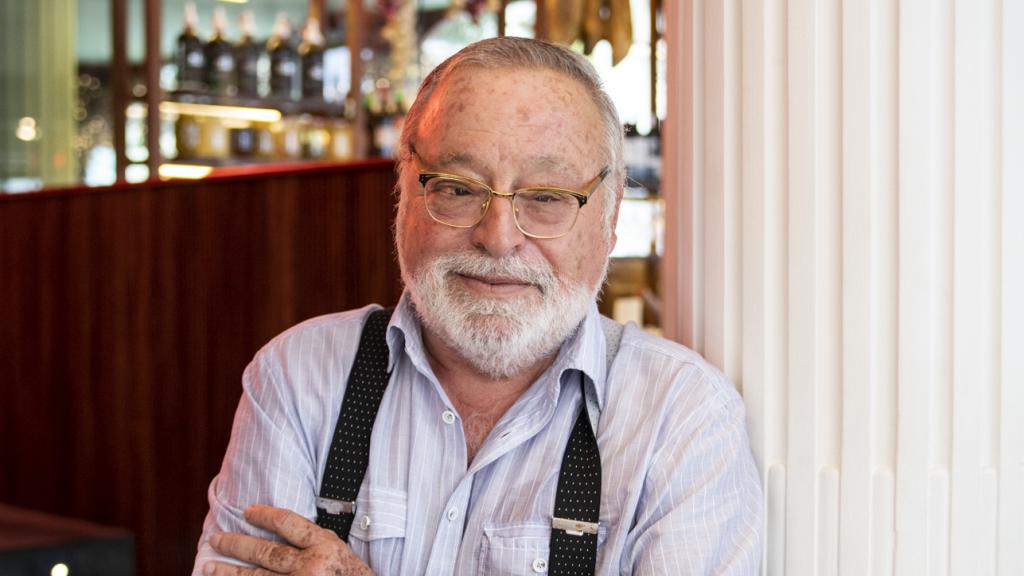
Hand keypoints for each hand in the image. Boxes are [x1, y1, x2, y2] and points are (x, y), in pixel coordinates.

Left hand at [204, 504, 372, 575]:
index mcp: (326, 547)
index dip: (264, 515)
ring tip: (207, 566)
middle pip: (264, 552)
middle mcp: (310, 567)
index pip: (288, 523)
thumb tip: (280, 536)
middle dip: (235, 545)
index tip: (246, 512)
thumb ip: (317, 545)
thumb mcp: (343, 556)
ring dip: (227, 572)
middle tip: (215, 539)